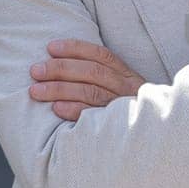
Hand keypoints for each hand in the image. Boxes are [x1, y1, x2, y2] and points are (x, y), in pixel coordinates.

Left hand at [29, 39, 145, 121]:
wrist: (153, 139)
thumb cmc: (127, 112)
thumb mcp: (122, 90)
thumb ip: (102, 77)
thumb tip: (62, 63)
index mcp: (127, 75)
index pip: (101, 55)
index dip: (75, 49)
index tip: (51, 48)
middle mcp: (126, 88)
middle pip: (92, 72)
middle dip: (60, 68)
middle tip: (35, 71)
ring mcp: (122, 107)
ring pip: (90, 92)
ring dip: (60, 89)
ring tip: (36, 90)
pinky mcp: (117, 128)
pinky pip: (93, 116)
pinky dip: (74, 110)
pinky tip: (56, 108)